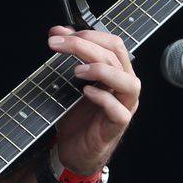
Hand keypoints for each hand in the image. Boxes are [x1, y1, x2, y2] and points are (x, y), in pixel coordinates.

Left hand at [46, 25, 140, 174]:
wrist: (76, 150)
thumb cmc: (78, 116)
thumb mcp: (69, 82)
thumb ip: (69, 58)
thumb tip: (58, 32)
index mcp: (116, 72)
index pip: (112, 43)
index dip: (88, 35)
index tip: (59, 34)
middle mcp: (124, 86)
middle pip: (115, 56)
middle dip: (84, 45)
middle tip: (57, 45)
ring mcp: (124, 106)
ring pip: (126, 81)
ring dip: (100, 70)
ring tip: (76, 70)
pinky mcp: (117, 126)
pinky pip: (118, 110)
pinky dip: (103, 98)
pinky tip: (86, 92)